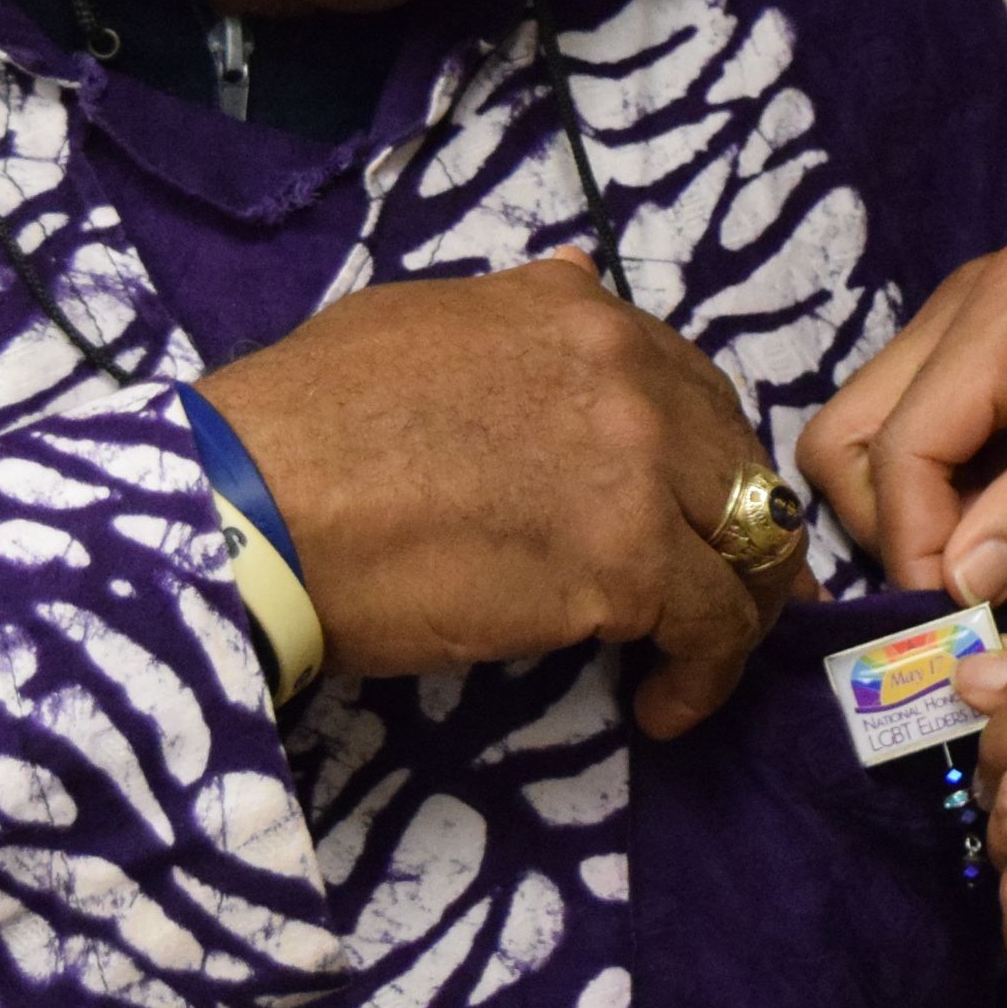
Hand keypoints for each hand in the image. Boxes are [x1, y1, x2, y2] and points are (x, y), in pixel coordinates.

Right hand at [198, 253, 794, 737]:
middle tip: (711, 595)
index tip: (683, 513)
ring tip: (696, 662)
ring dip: (737, 608)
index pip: (688, 386)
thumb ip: (509, 322)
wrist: (255, 497)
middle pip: (736, 462)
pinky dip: (707, 674)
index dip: (695, 460)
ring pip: (751, 543)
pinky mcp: (628, 559)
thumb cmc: (299, 422)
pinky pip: (714, 625)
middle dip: (735, 532)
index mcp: (575, 311)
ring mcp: (637, 464)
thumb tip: (558, 299)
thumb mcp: (416, 322)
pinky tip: (665, 708)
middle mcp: (627, 371)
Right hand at [799, 198, 1006, 606]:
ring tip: (987, 573)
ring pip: (871, 430)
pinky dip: (941, 486)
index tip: (964, 626)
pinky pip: (921, 421)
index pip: (898, 449)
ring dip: (908, 510)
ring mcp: (968, 316)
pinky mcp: (987, 341)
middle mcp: (965, 301)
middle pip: (847, 436)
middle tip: (965, 601)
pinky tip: (1005, 531)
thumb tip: (962, 580)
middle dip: (887, 530)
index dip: (915, 552)